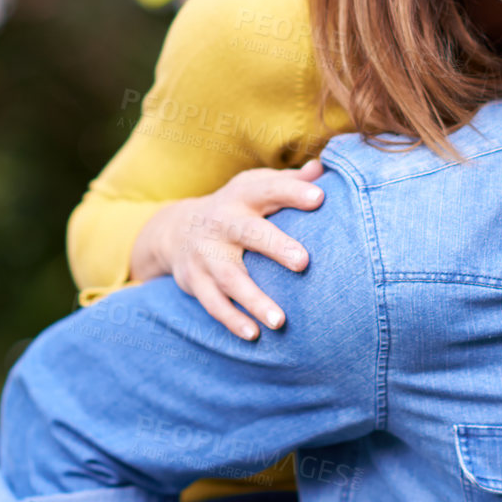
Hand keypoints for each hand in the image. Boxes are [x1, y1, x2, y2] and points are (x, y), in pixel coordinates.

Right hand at [132, 160, 325, 338]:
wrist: (176, 229)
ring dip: (253, 300)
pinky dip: (231, 320)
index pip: (270, 189)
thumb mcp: (256, 186)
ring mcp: (206, 253)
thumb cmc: (236, 207)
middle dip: (275, 246)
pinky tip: (253, 335)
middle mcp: (222, 222)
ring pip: (229, 278)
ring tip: (280, 321)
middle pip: (248, 233)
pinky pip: (213, 303)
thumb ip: (291, 181)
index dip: (293, 191)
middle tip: (303, 262)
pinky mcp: (195, 281)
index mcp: (243, 196)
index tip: (319, 198)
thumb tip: (325, 166)